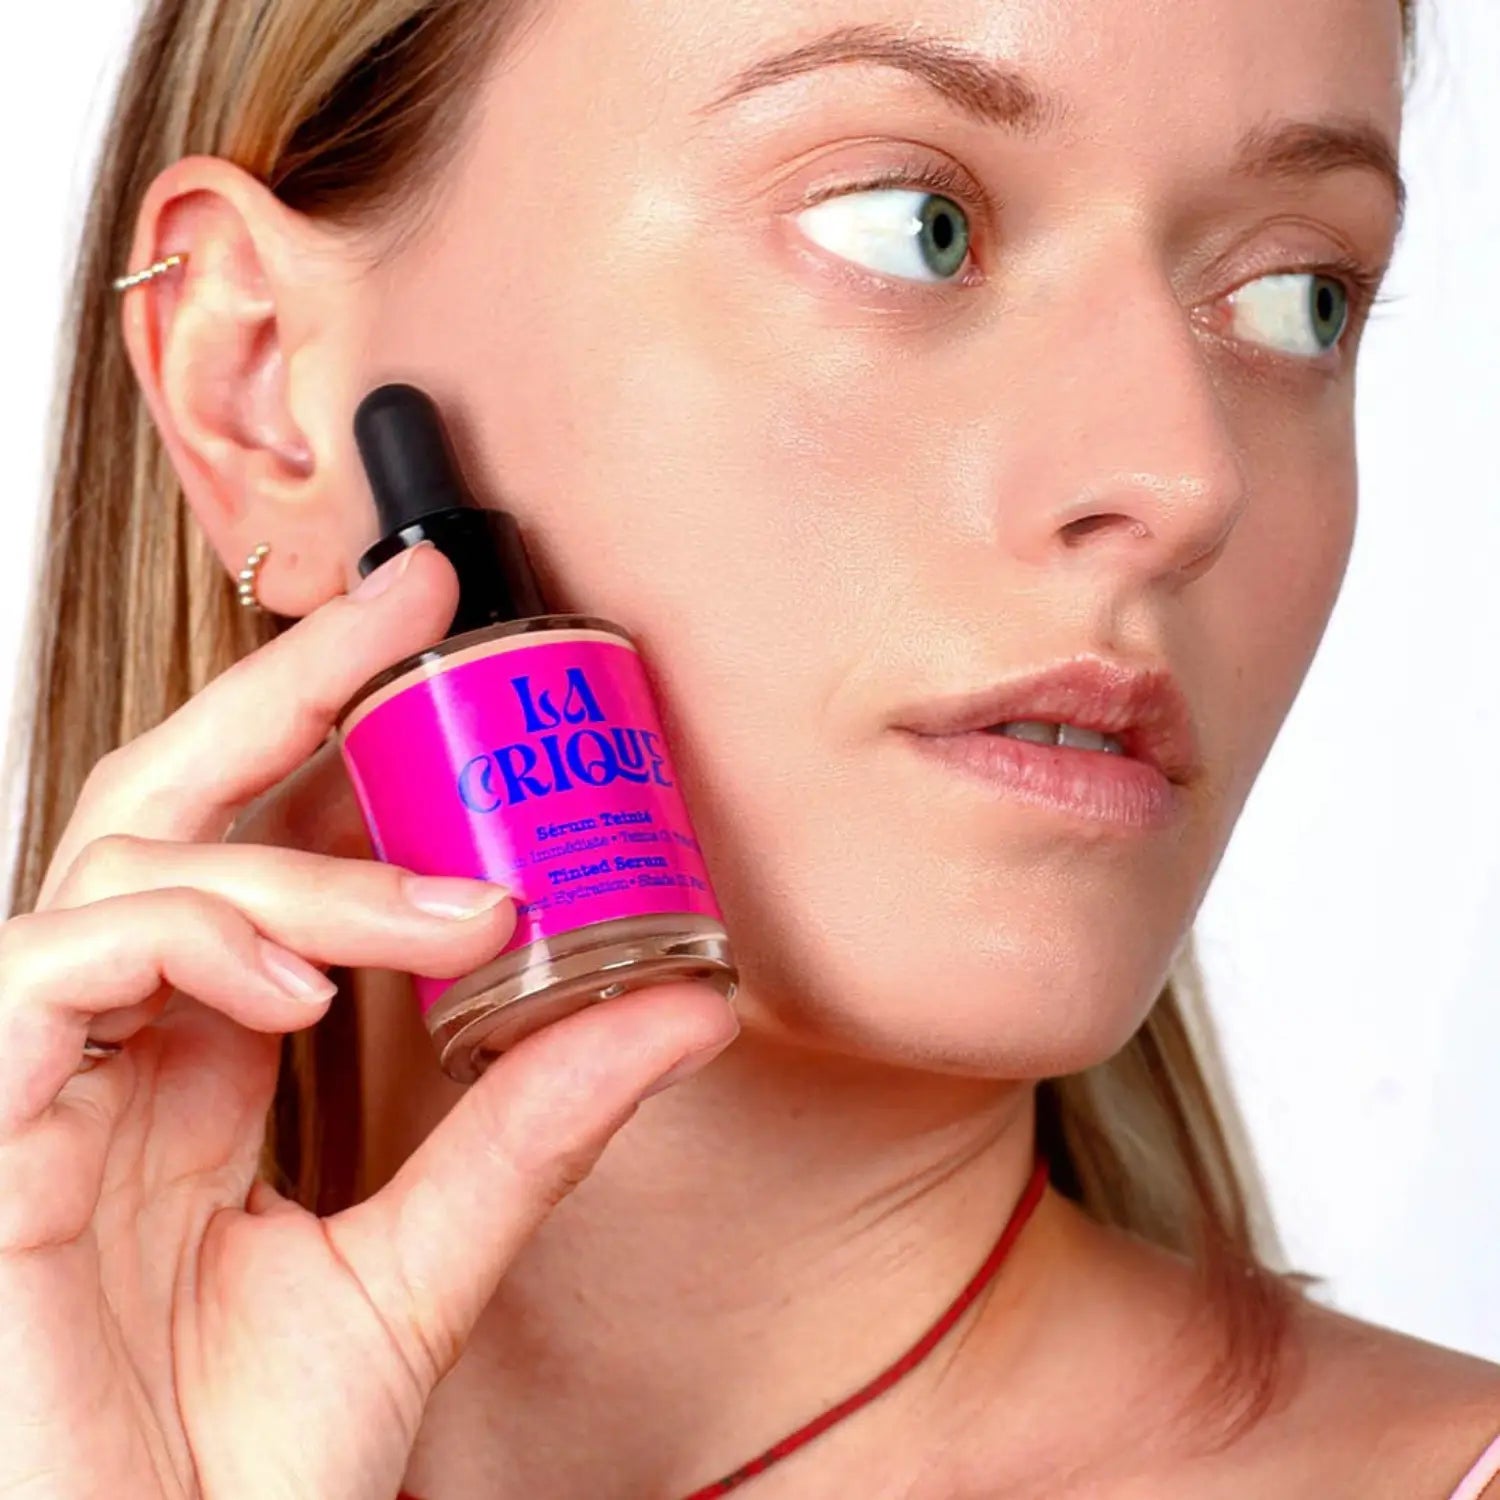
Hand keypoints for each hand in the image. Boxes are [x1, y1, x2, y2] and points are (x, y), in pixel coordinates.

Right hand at [0, 542, 739, 1498]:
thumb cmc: (245, 1467)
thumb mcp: (425, 1262)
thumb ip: (530, 1128)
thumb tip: (683, 1008)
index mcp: (198, 1064)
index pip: (250, 848)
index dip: (326, 731)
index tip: (439, 639)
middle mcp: (109, 1048)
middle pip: (172, 799)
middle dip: (288, 683)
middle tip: (414, 602)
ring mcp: (30, 1082)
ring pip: (133, 866)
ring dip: (298, 860)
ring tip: (447, 911)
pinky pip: (47, 971)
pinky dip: (183, 942)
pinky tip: (298, 983)